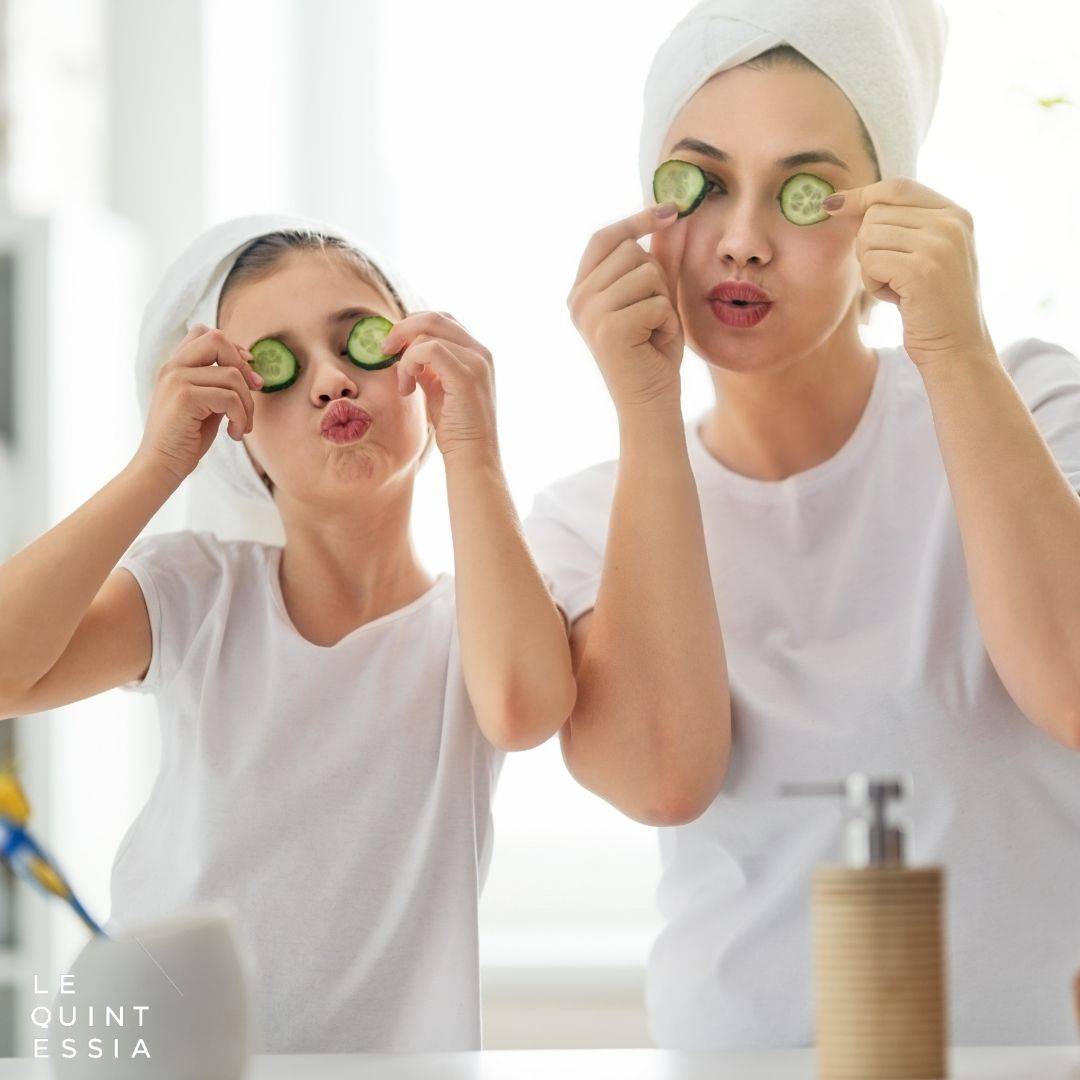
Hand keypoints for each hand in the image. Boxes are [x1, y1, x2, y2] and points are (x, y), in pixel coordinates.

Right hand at [135, 325, 262, 482]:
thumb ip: (218, 384)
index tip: (249, 372)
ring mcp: (176, 379)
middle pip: (217, 339)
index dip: (233, 347)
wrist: (160, 466)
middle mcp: (172, 367)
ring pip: (231, 375)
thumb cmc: (185, 439)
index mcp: (174, 365)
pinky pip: (230, 398)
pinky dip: (241, 417)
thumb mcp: (205, 404)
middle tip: (255, 390)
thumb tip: (249, 372)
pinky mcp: (184, 397)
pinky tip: (234, 434)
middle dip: (243, 366)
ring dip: (247, 404)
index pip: (204, 333)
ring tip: (242, 426)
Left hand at [380, 312, 497, 462]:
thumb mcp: (438, 389)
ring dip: (405, 355)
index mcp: (477, 352)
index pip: (441, 320)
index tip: (393, 348)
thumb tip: (405, 350)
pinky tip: (408, 386)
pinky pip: (428, 350)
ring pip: (428, 332)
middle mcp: (481, 352)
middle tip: (385, 351)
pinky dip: (410, 363)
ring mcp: (476, 361)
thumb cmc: (455, 428)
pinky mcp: (466, 375)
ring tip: (404, 383)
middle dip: (402, 330)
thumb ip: (428, 367)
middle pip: (434, 317)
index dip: (412, 327)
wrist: (472, 456)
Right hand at [568, 203, 686, 413]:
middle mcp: (578, 299)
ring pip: (645, 273)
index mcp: (582, 290)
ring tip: (654, 331)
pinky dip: (666, 322)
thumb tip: (675, 216)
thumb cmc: (653, 354)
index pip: (604, 238)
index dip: (636, 220)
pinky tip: (655, 343)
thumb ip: (662, 259)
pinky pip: (655, 301)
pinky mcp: (607, 328)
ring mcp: (589, 313)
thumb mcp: (658, 298)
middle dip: (656, 279)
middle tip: (653, 317)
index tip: (672, 209)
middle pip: (631, 251)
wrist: (650, 404)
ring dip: (663, 302)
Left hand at [823, 177, 989, 364]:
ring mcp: (939, 244)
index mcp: (955, 214)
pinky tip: (896, 299)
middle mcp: (951, 222)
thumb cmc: (931, 305)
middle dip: (869, 247)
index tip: (831, 205)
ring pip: (868, 237)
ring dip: (870, 268)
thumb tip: (845, 203)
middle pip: (875, 214)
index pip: (897, 188)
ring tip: (897, 288)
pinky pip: (870, 263)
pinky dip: (873, 284)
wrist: (957, 348)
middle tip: (891, 275)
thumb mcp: (926, 254)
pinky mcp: (921, 269)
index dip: (860, 194)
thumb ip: (902, 226)